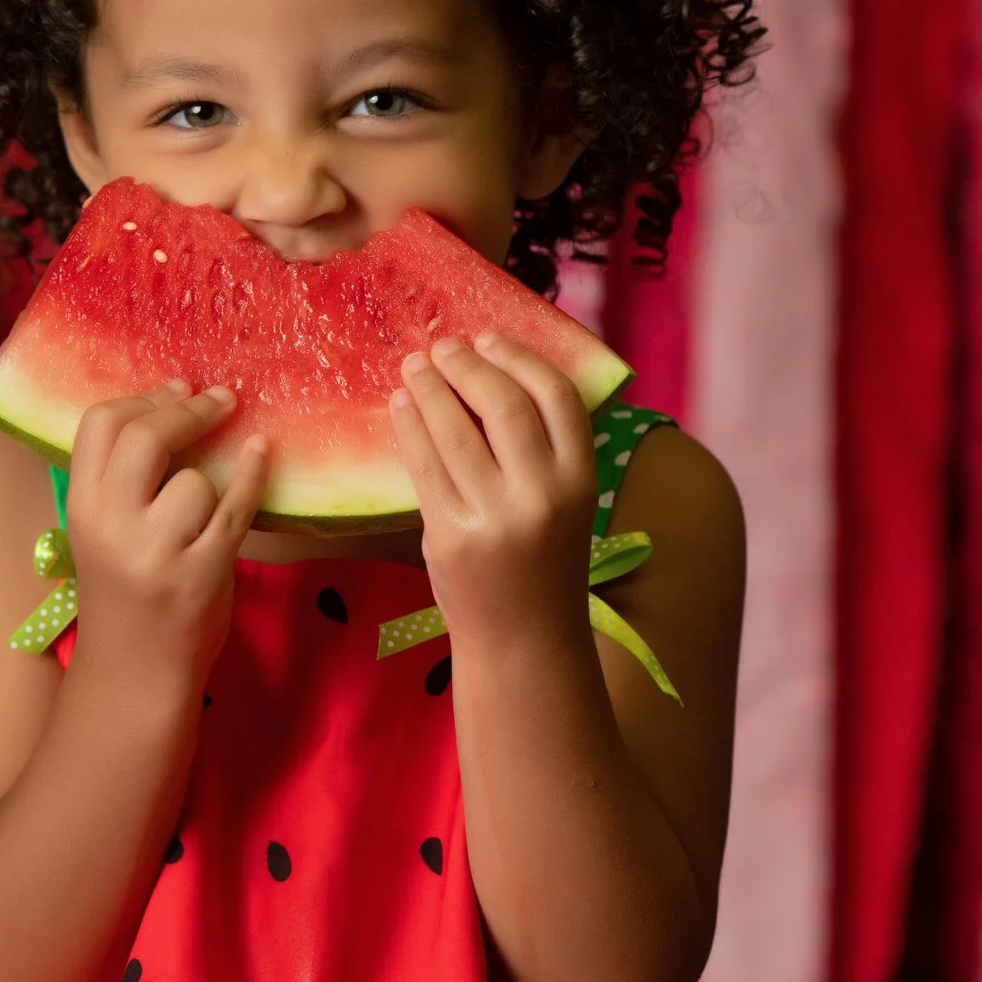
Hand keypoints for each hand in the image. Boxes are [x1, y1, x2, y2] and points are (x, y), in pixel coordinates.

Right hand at [64, 380, 268, 683]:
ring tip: (204, 514)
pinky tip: (262, 452)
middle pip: (146, 437)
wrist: (137, 672)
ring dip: (210, 484)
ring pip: (196, 481)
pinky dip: (253, 476)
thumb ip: (122, 480)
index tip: (177, 387)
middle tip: (219, 398)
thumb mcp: (102, 532)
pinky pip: (237, 507)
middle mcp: (113, 527)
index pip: (101, 424)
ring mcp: (158, 552)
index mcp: (82, 508)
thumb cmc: (126, 592)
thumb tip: (171, 404)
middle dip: (187, 409)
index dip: (143, 397)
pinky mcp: (202, 573)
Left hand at [389, 334, 596, 642]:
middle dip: (467, 366)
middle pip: (503, 405)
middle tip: (441, 347)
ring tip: (414, 367)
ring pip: (454, 432)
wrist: (524, 643)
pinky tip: (400, 408)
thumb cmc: (543, 563)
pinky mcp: (450, 538)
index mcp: (581, 482)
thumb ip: (540, 448)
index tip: (488, 339)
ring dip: (429, 389)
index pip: (557, 396)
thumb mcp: (564, 503)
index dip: (520, 358)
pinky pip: (423, 467)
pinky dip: (409, 428)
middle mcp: (542, 497)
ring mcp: (494, 519)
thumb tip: (487, 373)